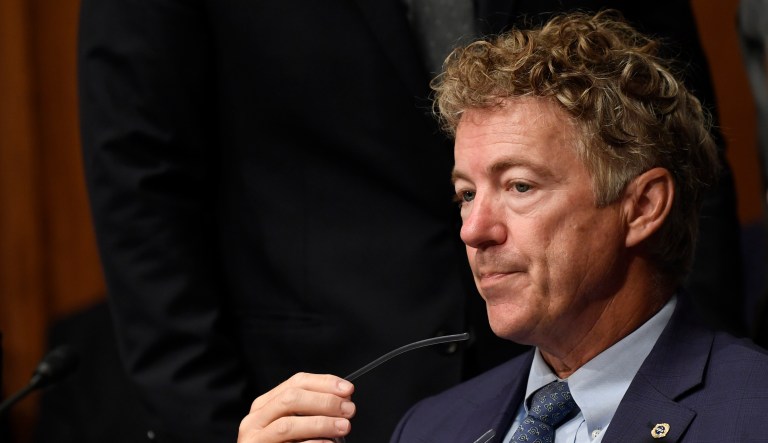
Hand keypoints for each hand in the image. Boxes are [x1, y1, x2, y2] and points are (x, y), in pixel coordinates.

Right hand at [238, 373, 355, 442]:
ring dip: (321, 423)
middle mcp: (256, 419)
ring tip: (343, 426)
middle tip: (348, 409)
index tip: (347, 389)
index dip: (324, 383)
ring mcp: (255, 439)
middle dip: (324, 402)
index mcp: (266, 404)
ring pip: (288, 425)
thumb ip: (311, 409)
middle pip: (291, 399)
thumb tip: (342, 399)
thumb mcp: (293, 423)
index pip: (296, 382)